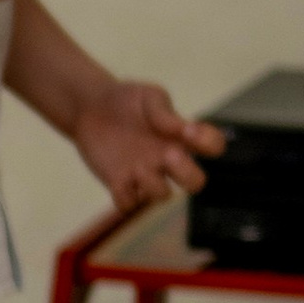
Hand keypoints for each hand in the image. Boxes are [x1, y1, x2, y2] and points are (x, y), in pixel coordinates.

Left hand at [75, 77, 224, 209]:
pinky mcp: (119, 183)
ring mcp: (144, 173)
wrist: (90, 107)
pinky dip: (125, 199)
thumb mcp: (149, 97)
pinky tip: (118, 180)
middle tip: (168, 155)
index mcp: (180, 136)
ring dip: (154, 186)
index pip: (213, 146)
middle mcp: (167, 158)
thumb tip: (184, 130)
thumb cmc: (126, 99)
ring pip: (162, 196)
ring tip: (138, 168)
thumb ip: (166, 114)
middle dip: (187, 175)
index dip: (210, 143)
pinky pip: (128, 205)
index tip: (189, 130)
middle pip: (195, 183)